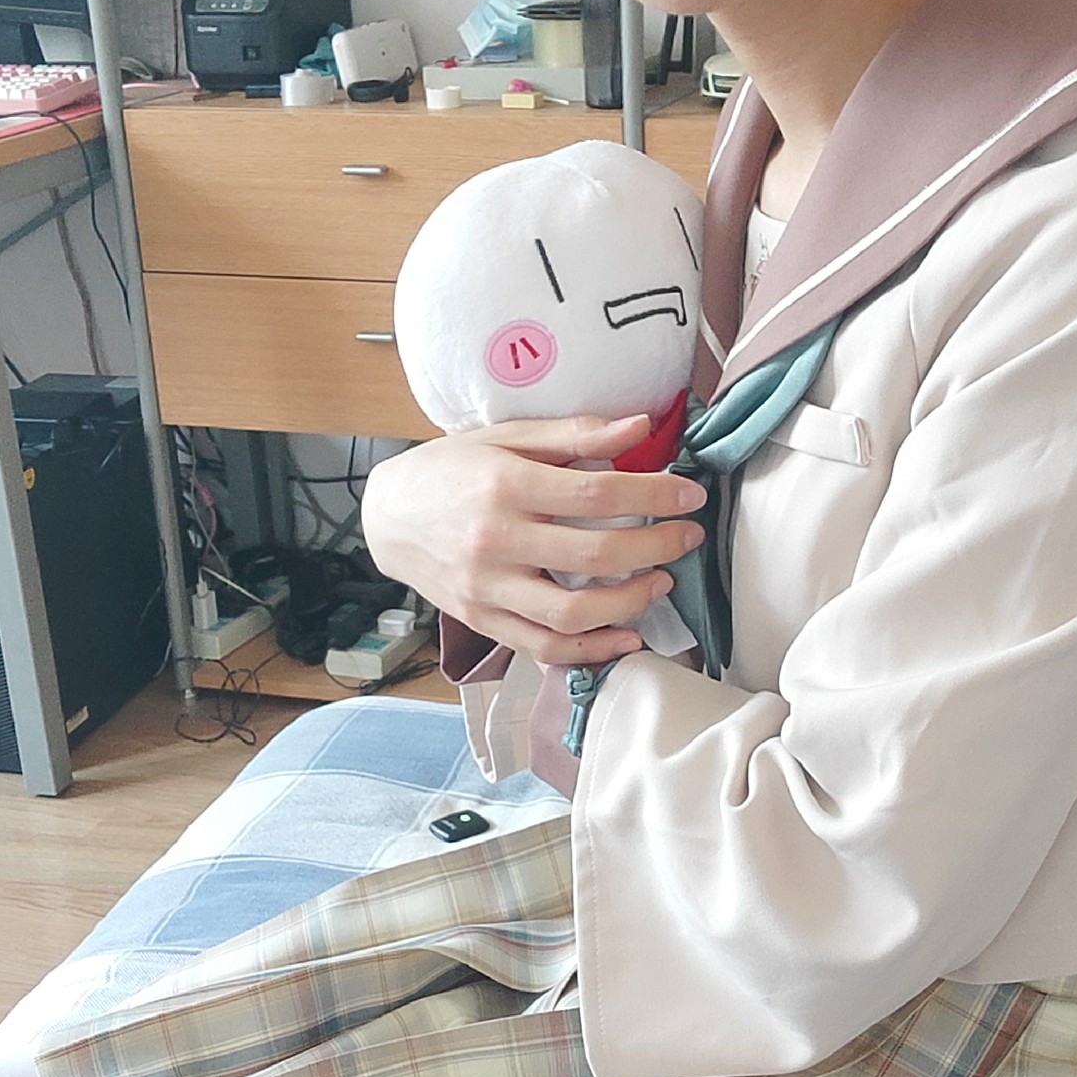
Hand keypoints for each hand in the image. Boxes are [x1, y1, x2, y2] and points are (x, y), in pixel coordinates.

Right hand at [363, 415, 707, 666]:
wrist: (387, 517)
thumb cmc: (449, 469)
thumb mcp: (505, 437)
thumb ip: (573, 435)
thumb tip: (640, 427)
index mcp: (504, 485)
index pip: (596, 494)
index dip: (653, 496)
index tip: (689, 496)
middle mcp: (495, 540)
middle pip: (595, 555)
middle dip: (657, 548)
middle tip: (687, 538)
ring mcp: (488, 588)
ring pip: (573, 613)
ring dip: (631, 602)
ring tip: (661, 582)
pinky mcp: (483, 620)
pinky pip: (544, 647)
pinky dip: (591, 650)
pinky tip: (626, 636)